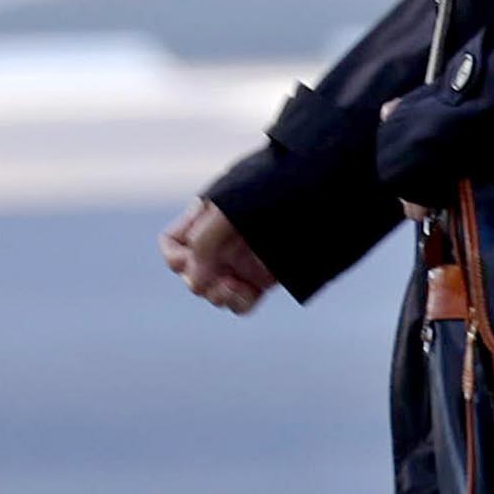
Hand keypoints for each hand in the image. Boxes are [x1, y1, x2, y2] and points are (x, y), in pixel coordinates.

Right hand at [160, 198, 276, 315]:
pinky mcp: (262, 278)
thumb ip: (204, 242)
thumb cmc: (273, 191)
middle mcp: (220, 242)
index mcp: (207, 219)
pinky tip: (248, 292)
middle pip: (191, 273)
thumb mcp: (229, 209)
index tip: (192, 258)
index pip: (173, 243)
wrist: (320, 198)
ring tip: (234, 287)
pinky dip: (239, 302)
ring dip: (218, 295)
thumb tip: (195, 283)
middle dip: (200, 281)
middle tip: (221, 278)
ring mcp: (240, 261)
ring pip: (213, 291)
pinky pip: (240, 301)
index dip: (176, 256)